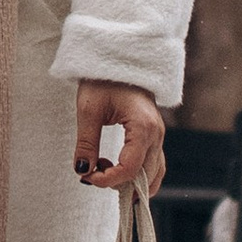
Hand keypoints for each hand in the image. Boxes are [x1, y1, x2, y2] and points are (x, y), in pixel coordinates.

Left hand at [72, 80, 164, 196]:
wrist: (118, 58)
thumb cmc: (103, 80)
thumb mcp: (89, 110)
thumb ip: (87, 143)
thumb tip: (82, 171)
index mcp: (143, 127)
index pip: (130, 168)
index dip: (108, 179)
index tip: (88, 176)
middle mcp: (157, 134)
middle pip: (146, 176)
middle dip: (119, 184)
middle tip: (93, 176)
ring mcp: (159, 135)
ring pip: (155, 174)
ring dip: (132, 183)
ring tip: (105, 176)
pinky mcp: (154, 135)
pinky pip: (154, 164)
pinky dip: (140, 175)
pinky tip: (118, 173)